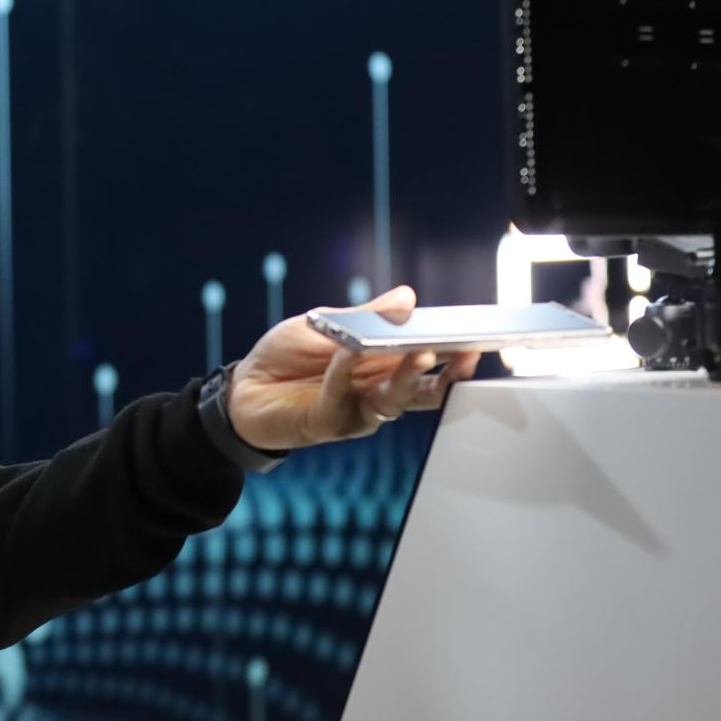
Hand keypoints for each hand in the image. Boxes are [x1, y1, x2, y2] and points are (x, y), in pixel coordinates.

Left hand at [226, 285, 480, 450]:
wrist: (242, 387)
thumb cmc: (286, 356)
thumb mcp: (324, 325)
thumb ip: (366, 316)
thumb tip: (407, 297)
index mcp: (383, 368)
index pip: (430, 365)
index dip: (455, 356)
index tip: (478, 338)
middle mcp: (376, 393)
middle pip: (424, 389)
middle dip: (446, 371)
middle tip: (462, 350)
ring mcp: (355, 412)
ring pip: (394, 401)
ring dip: (408, 377)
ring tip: (419, 352)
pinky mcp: (327, 423)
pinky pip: (343, 400)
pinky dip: (345, 374)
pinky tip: (346, 353)